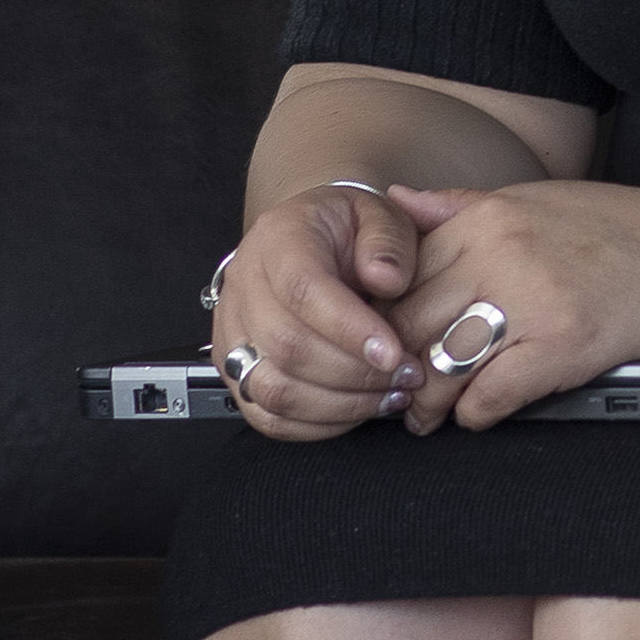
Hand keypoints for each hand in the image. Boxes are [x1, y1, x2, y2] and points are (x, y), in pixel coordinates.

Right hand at [211, 183, 430, 442]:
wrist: (316, 241)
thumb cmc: (352, 232)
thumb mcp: (380, 215)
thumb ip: (388, 241)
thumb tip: (387, 280)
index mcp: (278, 239)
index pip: (302, 290)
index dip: (349, 328)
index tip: (395, 353)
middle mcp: (243, 285)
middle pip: (286, 346)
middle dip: (355, 373)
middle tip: (407, 376)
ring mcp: (232, 332)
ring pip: (273, 389)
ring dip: (340, 404)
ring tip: (390, 396)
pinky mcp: (234, 371)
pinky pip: (267, 416)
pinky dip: (318, 424)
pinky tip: (359, 408)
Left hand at [385, 181, 639, 432]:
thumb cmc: (619, 228)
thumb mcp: (532, 197)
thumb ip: (458, 205)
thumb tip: (395, 199)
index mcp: (487, 219)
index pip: (401, 275)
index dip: (379, 316)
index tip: (374, 338)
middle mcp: (501, 256)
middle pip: (411, 323)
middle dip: (392, 364)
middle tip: (388, 387)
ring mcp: (533, 303)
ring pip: (442, 365)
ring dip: (426, 400)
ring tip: (422, 412)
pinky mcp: (564, 348)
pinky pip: (491, 396)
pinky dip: (476, 414)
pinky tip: (477, 413)